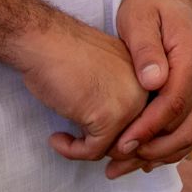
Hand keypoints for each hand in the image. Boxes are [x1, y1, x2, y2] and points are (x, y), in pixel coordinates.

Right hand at [12, 14, 149, 161]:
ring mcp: (130, 104)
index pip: (143, 121)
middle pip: (133, 137)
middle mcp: (147, 90)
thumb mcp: (106, 77)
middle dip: (103, 145)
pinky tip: (56, 138)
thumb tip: (122, 144)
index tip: (91, 138)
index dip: (118, 136)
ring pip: (116, 148)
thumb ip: (119, 101)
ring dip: (86, 150)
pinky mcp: (109, 118)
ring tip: (64, 139)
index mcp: (147, 76)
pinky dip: (72, 151)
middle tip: (77, 143)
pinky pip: (93, 151)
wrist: (43, 40)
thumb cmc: (65, 54)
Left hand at [105, 0, 191, 175]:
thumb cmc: (149, 5)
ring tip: (123, 165)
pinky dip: (168, 147)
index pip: (174, 103)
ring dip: (160, 155)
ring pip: (191, 133)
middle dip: (153, 150)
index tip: (122, 143)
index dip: (149, 128)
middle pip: (187, 127)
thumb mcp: (138, 19)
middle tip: (117, 162)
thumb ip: (145, 50)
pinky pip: (188, 127)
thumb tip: (153, 82)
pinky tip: (143, 157)